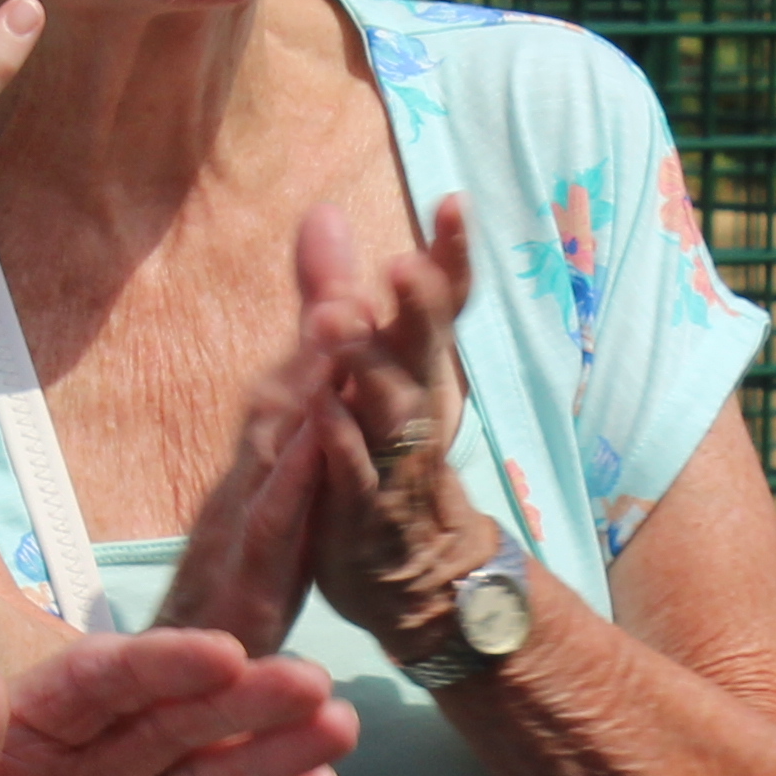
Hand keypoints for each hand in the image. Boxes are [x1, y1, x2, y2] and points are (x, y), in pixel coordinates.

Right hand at [151, 311, 342, 655]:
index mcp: (263, 464)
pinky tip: (317, 444)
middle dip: (313, 337)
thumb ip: (304, 446)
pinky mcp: (249, 578)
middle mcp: (247, 481)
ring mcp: (243, 525)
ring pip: (273, 445)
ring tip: (337, 327)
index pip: (294, 386)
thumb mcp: (286, 509)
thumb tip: (325, 386)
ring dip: (303, 385)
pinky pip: (269, 523)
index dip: (321, 326)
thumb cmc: (244, 582)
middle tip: (347, 277)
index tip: (350, 264)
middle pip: (280, 397)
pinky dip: (291, 480)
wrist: (192, 680)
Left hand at [297, 197, 507, 646]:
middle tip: (404, 265)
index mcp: (419, 369)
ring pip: (388, 410)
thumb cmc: (381, 456)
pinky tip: (326, 410)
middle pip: (424, 350)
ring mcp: (395, 463)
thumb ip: (334, 287)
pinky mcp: (365, 514)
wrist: (411, 573)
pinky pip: (354, 475)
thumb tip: (322, 209)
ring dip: (367, 368)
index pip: (441, 306)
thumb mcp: (361, 365)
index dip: (450, 257)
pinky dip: (341, 442)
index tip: (452, 201)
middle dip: (419, 307)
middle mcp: (418, 409)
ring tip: (338, 321)